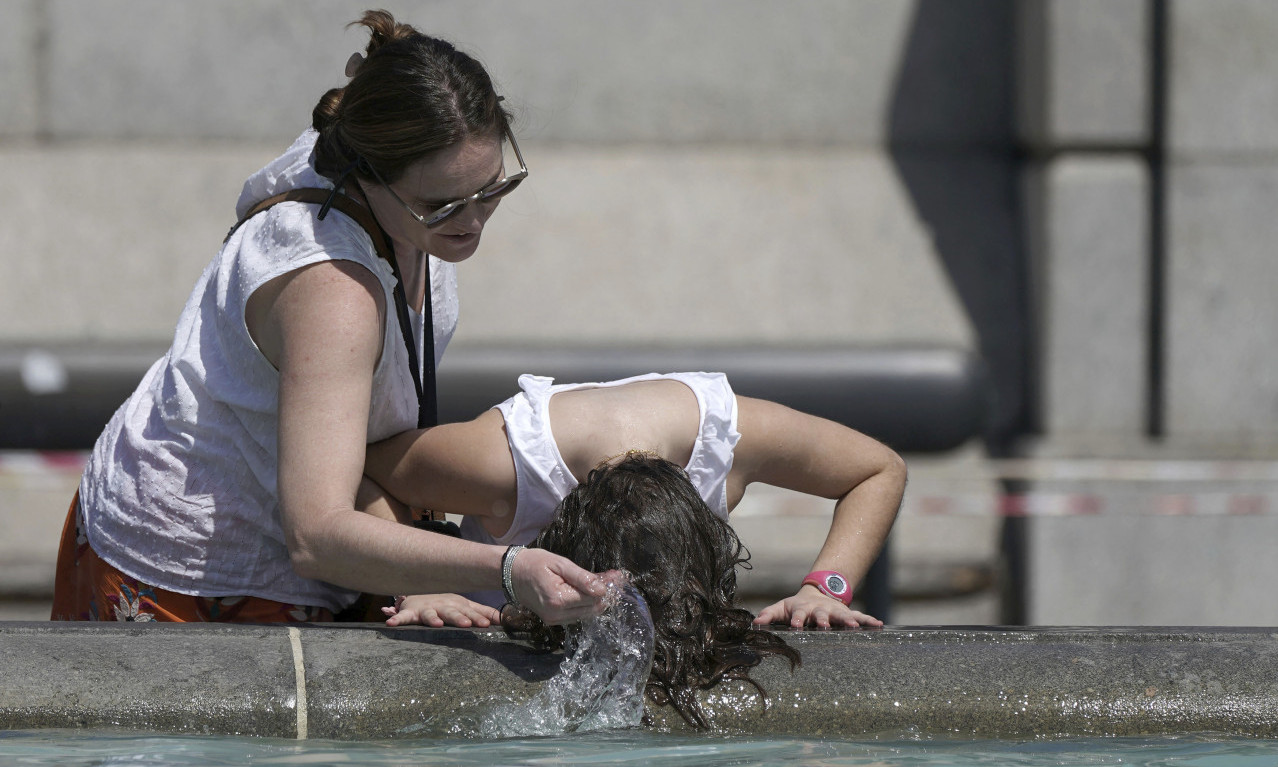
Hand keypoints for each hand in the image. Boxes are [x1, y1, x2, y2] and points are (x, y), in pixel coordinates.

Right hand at [382, 593, 501, 627]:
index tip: (489, 624)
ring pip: (430, 614)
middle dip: (460, 618)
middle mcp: (443, 606)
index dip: (479, 618)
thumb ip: (484, 612)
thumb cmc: (447, 602)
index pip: (471, 613)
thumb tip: (504, 619)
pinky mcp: (411, 612)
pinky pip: (402, 616)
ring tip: (436, 624)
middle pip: (453, 613)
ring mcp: (427, 608)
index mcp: (458, 605)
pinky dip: (396, 618)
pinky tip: (390, 623)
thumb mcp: (465, 606)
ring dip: (433, 619)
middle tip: (467, 624)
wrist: (421, 590)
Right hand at [509, 547, 607, 625]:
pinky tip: (588, 590)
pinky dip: (585, 603)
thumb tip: (602, 589)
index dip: (607, 587)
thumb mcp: (559, 564)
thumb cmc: (535, 563)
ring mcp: (554, 619)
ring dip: (596, 599)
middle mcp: (557, 614)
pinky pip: (576, 614)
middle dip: (605, 594)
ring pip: (586, 614)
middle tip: (614, 577)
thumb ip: (581, 577)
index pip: (593, 598)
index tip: (617, 576)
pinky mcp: (552, 620)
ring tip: (604, 581)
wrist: (511, 573)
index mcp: (558, 599)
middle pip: (592, 609)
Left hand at [752, 585, 882, 628]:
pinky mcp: (847, 613)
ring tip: (856, 627)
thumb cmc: (795, 607)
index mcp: (802, 609)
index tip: (797, 626)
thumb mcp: (781, 609)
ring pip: (843, 615)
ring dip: (849, 620)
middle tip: (826, 627)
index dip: (798, 620)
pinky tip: (880, 625)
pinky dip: (869, 620)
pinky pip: (861, 616)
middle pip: (822, 615)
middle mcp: (820, 610)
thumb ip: (768, 615)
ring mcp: (835, 611)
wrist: (816, 594)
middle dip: (824, 620)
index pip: (799, 614)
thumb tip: (754, 624)